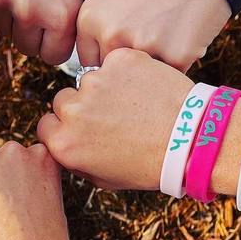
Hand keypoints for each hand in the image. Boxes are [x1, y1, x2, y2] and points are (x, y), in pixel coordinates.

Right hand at [0, 0, 89, 64]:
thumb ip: (68, 28)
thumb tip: (54, 55)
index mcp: (60, 16)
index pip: (53, 57)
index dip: (55, 44)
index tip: (55, 30)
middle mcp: (29, 12)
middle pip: (27, 48)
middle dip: (34, 34)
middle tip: (38, 7)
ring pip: (5, 32)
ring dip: (13, 19)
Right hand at [37, 48, 194, 189]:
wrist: (193, 140)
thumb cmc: (152, 165)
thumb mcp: (105, 179)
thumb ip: (77, 161)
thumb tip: (66, 144)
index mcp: (64, 142)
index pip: (47, 125)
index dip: (65, 128)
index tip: (84, 130)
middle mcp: (74, 110)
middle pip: (64, 100)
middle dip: (82, 107)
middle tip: (111, 117)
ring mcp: (96, 81)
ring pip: (90, 79)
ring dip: (105, 88)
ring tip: (135, 105)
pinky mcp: (120, 61)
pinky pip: (115, 61)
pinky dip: (128, 71)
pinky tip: (146, 89)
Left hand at [75, 0, 232, 70]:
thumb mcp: (111, 1)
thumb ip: (99, 34)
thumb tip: (97, 75)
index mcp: (89, 20)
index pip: (90, 63)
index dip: (110, 59)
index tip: (125, 44)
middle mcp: (110, 35)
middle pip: (114, 74)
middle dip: (130, 67)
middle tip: (149, 39)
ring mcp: (142, 48)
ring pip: (142, 79)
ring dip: (153, 68)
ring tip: (166, 36)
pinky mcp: (174, 57)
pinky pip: (170, 77)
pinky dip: (177, 64)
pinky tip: (182, 38)